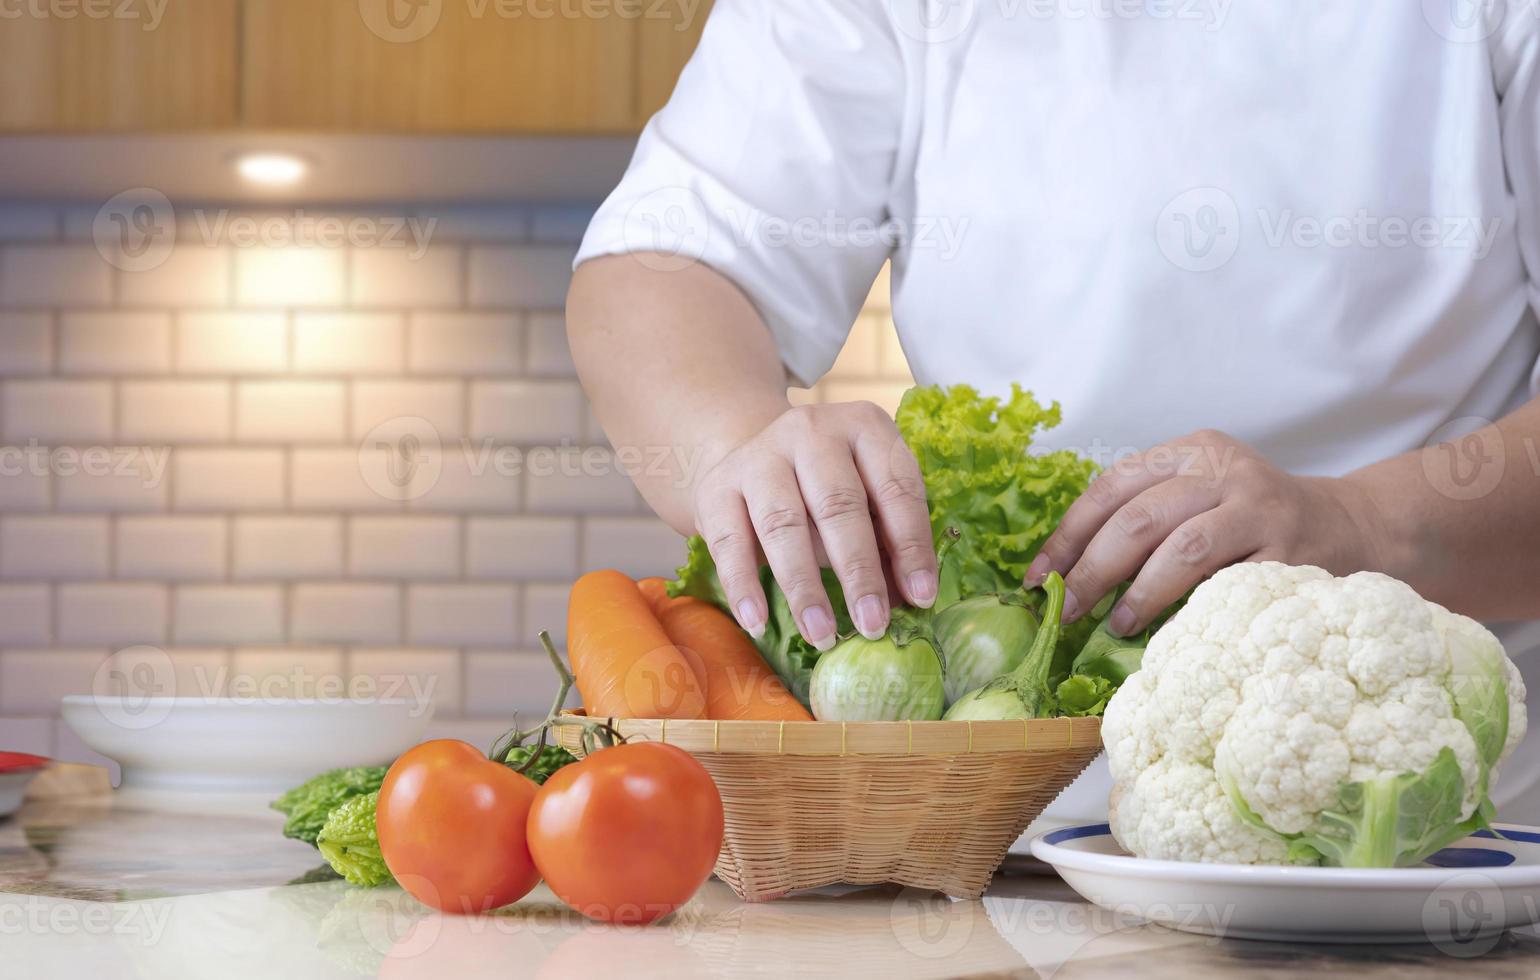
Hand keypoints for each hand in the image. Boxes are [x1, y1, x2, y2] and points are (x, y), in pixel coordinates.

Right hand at [691, 401, 938, 649]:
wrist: (754, 458)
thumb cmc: (828, 488)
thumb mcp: (868, 500)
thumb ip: (889, 542)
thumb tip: (911, 599)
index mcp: (864, 426)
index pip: (896, 487)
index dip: (911, 545)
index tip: (921, 597)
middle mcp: (810, 431)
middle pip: (838, 505)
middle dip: (859, 571)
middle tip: (873, 624)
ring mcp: (759, 456)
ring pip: (782, 523)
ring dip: (804, 586)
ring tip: (822, 634)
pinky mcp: (717, 487)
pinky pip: (728, 541)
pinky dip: (743, 585)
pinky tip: (757, 622)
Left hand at [1026, 429, 1387, 635]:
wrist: (1357, 527)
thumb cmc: (1258, 522)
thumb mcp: (1202, 495)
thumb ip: (1147, 516)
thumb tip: (1067, 572)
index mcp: (1193, 452)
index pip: (1113, 487)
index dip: (1069, 534)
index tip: (1039, 575)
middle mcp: (1225, 472)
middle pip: (1139, 518)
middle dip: (1092, 569)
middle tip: (1067, 609)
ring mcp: (1260, 510)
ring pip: (1181, 548)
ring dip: (1139, 593)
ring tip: (1115, 625)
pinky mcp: (1290, 553)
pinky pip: (1227, 586)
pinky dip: (1190, 612)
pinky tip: (1168, 635)